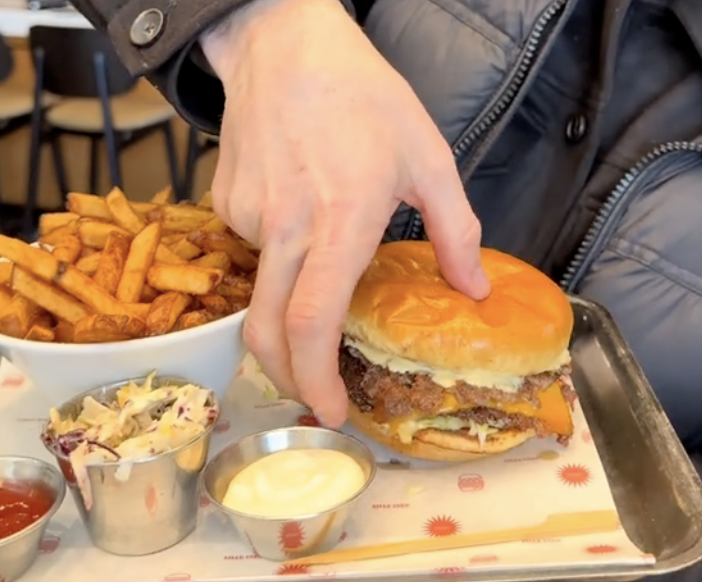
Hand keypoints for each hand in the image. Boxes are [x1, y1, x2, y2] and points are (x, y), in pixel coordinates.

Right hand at [201, 0, 489, 425]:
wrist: (285, 46)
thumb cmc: (363, 97)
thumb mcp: (428, 157)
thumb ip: (455, 231)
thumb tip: (472, 289)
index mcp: (343, 219)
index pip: (315, 320)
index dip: (318, 378)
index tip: (332, 411)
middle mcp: (287, 227)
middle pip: (268, 330)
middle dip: (287, 377)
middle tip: (314, 392)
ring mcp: (248, 217)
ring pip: (260, 293)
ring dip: (285, 313)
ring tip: (315, 276)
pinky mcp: (226, 206)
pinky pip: (251, 252)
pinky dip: (276, 259)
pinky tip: (296, 220)